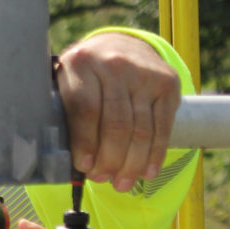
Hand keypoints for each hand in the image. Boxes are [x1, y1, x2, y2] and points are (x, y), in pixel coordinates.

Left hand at [56, 32, 180, 191]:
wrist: (120, 45)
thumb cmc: (85, 76)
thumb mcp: (66, 82)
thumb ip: (63, 112)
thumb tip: (61, 161)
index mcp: (81, 64)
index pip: (85, 110)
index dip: (85, 143)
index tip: (84, 167)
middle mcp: (114, 65)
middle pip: (116, 124)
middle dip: (110, 159)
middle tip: (103, 180)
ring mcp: (144, 73)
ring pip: (140, 129)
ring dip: (132, 163)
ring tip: (122, 183)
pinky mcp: (167, 83)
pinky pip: (162, 126)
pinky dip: (155, 154)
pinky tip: (147, 172)